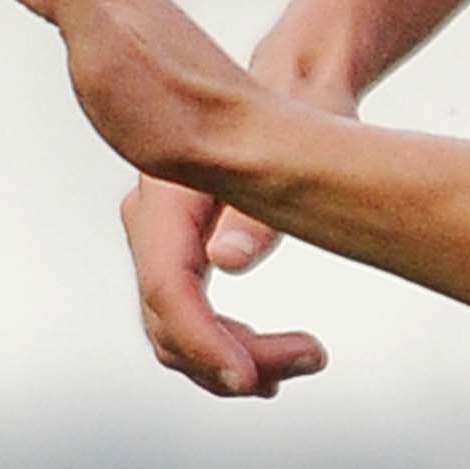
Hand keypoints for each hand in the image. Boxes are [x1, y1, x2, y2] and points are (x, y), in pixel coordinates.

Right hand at [121, 39, 345, 399]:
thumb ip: (256, 213)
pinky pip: (197, 321)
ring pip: (180, 333)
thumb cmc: (297, 112)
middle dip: (234, 358)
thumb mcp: (291, 158)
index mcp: (168, 196)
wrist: (293, 86)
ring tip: (310, 357)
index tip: (250, 382)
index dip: (204, 343)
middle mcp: (155, 221)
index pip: (167, 289)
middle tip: (314, 356)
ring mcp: (167, 241)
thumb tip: (228, 259)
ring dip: (239, 361)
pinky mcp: (188, 253)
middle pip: (169, 323)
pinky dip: (235, 348)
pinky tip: (281, 361)